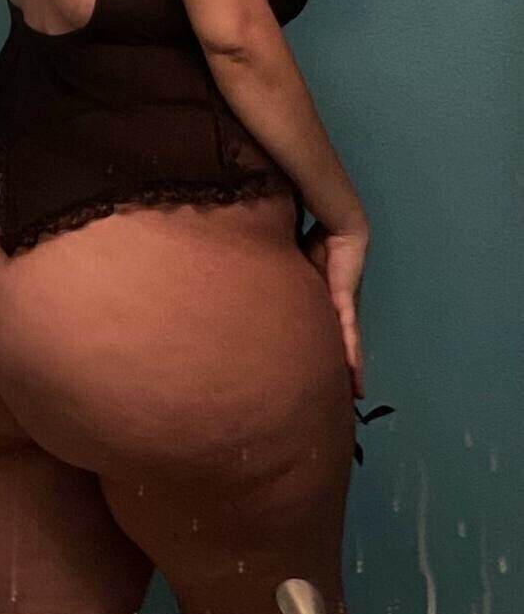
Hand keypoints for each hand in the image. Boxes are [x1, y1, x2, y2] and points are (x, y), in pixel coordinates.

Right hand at [300, 219, 368, 398]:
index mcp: (327, 299)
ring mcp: (345, 304)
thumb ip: (285, 281)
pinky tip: (355, 373)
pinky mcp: (345, 299)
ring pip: (349, 343)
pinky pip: (349, 331)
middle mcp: (340, 305)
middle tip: (346, 393)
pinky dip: (351, 353)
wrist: (338, 221)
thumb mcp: (294, 267)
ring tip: (355, 392)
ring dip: (352, 368)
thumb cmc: (315, 237)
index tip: (331, 373)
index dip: (332, 350)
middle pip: (343, 342)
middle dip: (346, 367)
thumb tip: (257, 283)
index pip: (330, 329)